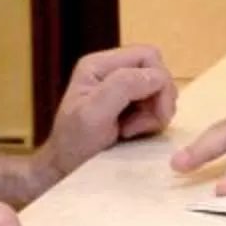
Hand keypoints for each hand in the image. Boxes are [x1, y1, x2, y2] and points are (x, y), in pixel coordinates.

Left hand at [41, 44, 176, 184]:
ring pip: (159, 90)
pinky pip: (156, 106)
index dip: (158, 82)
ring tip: (132, 131)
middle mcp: (111, 71)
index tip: (154, 113)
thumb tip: (157, 76)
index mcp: (99, 64)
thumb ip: (123, 86)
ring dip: (154, 113)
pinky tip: (132, 133)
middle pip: (157, 71)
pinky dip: (151, 121)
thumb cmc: (75, 143)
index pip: (147, 56)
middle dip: (158, 99)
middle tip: (142, 125)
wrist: (66, 169)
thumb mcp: (94, 113)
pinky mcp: (129, 106)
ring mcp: (121, 88)